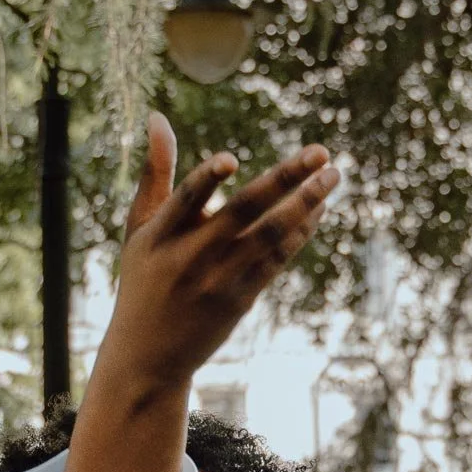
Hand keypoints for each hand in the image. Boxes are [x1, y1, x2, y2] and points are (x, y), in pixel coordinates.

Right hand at [98, 114, 339, 406]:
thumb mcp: (138, 228)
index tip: (230, 159)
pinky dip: (300, 233)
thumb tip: (158, 116)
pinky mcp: (241, 299)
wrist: (149, 355)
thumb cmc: (143, 278)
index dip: (206, 180)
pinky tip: (320, 209)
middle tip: (321, 152)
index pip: (185, 201)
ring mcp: (219, 280)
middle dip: (286, 179)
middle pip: (244, 212)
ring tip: (333, 175)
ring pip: (271, 236)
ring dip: (307, 204)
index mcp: (160, 235)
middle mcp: (191, 257)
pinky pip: (278, 260)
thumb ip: (155, 172)